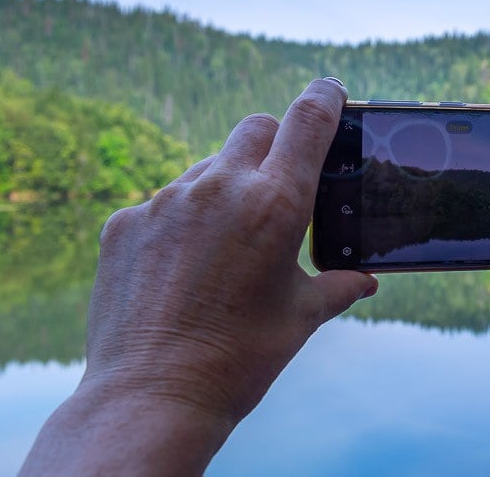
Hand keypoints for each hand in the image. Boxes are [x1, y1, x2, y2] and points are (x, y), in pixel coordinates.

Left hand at [22, 78, 375, 474]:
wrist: (152, 397)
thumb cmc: (240, 360)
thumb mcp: (302, 318)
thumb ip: (339, 286)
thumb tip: (365, 280)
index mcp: (277, 203)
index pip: (309, 119)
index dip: (325, 97)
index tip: (331, 92)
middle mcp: (220, 188)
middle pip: (256, 128)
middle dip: (274, 144)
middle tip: (279, 185)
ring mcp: (164, 202)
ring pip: (208, 167)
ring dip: (225, 188)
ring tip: (225, 248)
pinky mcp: (124, 223)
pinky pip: (162, 204)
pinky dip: (180, 223)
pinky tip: (182, 270)